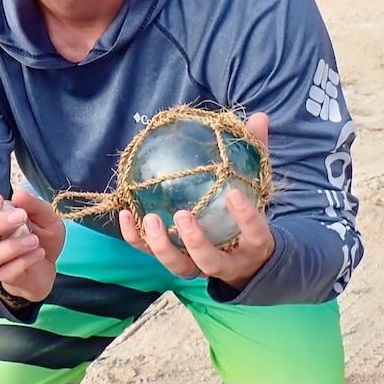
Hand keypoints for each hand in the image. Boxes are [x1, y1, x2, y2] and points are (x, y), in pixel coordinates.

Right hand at [0, 190, 64, 302]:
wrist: (51, 265)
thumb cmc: (42, 237)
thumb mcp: (47, 216)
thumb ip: (34, 205)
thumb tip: (18, 195)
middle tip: (21, 216)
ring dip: (10, 247)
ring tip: (34, 240)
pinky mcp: (8, 279)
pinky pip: (6, 273)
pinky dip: (23, 261)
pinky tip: (39, 253)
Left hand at [120, 112, 274, 290]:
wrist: (244, 255)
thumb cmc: (247, 214)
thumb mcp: (256, 187)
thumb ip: (257, 155)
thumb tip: (258, 117)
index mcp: (253, 243)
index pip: (255, 233)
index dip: (246, 218)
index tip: (233, 195)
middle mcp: (227, 262)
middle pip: (210, 261)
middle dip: (195, 242)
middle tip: (183, 214)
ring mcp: (198, 265)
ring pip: (180, 266)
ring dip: (163, 245)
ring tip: (151, 218)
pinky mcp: (174, 260)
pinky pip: (150, 254)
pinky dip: (135, 238)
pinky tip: (125, 214)